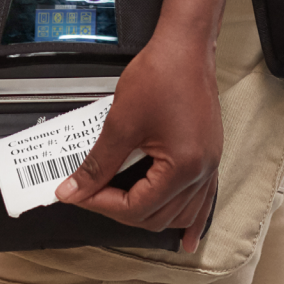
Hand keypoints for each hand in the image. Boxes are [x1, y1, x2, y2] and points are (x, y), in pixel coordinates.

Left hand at [55, 33, 221, 252]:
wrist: (184, 47)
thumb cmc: (161, 75)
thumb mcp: (120, 123)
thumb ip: (97, 163)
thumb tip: (74, 189)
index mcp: (183, 167)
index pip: (137, 207)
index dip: (101, 204)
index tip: (77, 194)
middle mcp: (202, 171)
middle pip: (158, 216)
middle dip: (119, 210)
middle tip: (88, 195)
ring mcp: (208, 165)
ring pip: (181, 212)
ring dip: (150, 216)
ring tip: (118, 211)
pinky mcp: (207, 155)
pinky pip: (202, 199)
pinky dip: (190, 218)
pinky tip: (186, 236)